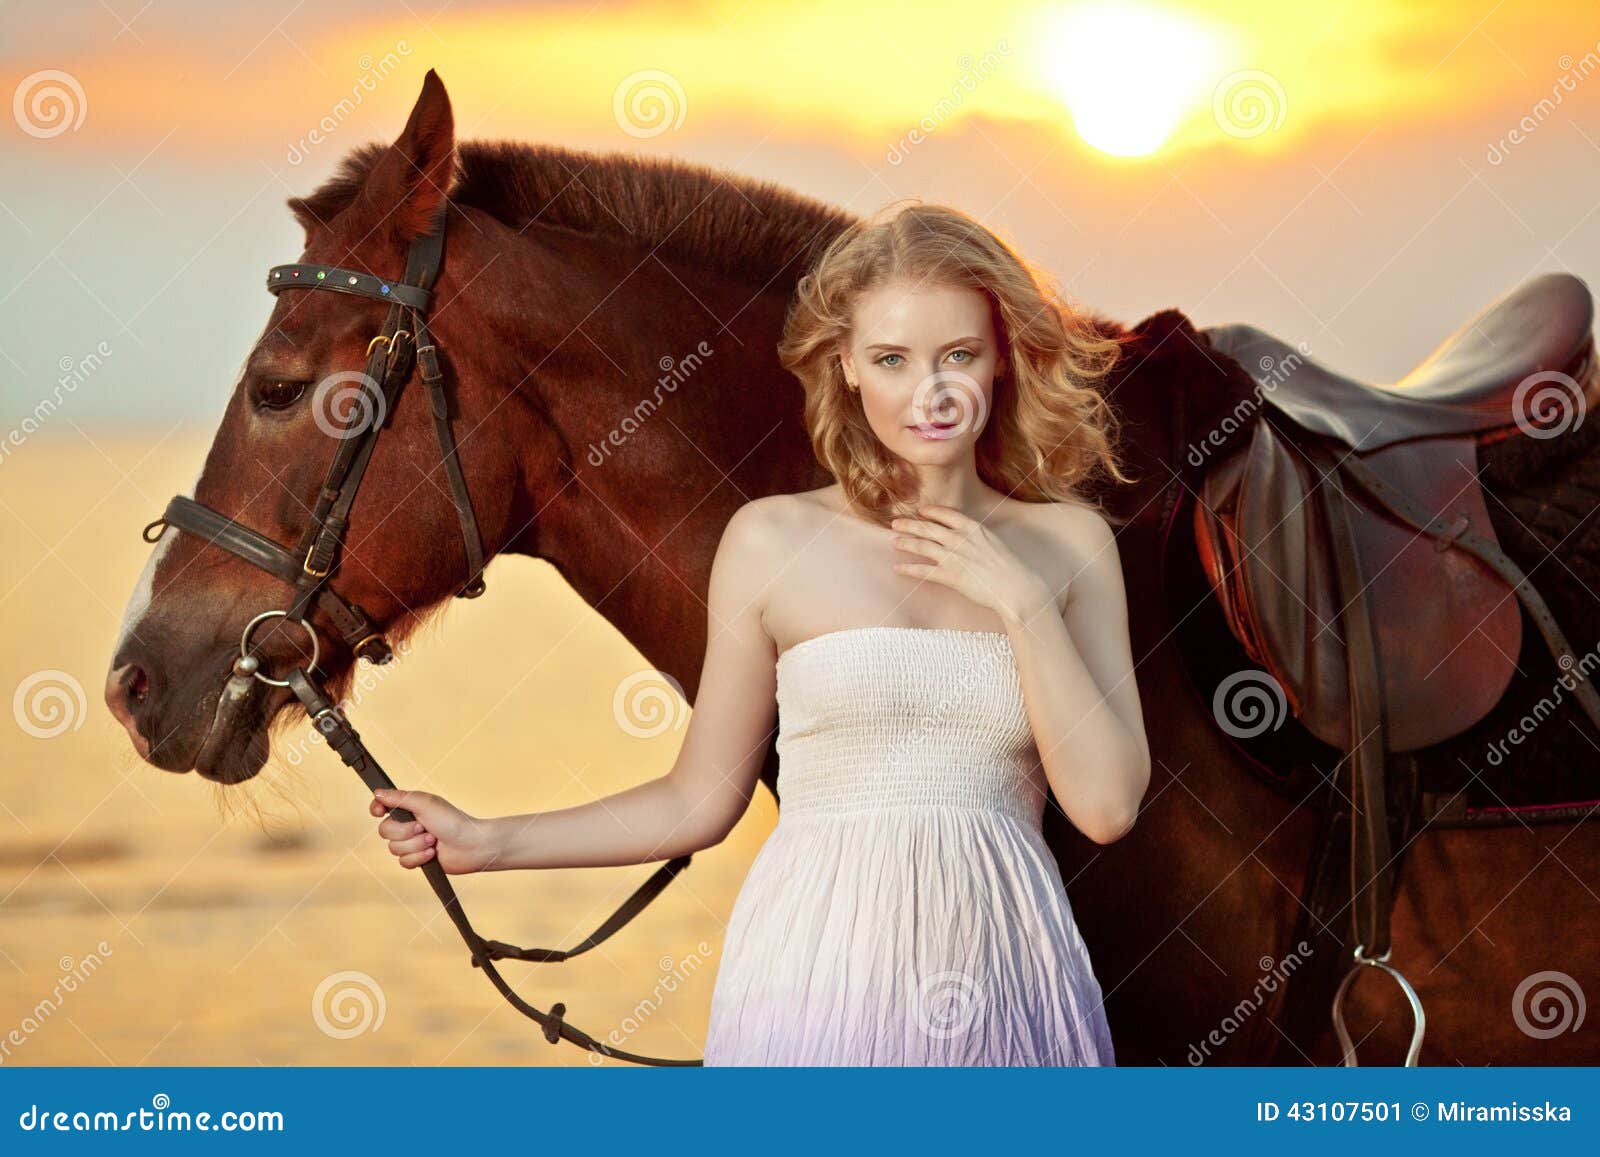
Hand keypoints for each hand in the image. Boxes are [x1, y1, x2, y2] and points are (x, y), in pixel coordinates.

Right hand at [370, 787, 499, 874]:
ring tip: (433, 840)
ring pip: (394, 848)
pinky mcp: (417, 859)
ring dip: (415, 845)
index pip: (382, 806)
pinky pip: (403, 862)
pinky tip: (433, 853)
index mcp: (410, 807)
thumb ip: (399, 798)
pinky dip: (419, 857)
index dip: (377, 809)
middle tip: (424, 827)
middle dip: (405, 831)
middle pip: (385, 831)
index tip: (379, 811)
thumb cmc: (453, 821)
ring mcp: (412, 842)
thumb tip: (377, 793)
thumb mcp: (425, 804)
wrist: (470, 846)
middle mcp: (408, 824)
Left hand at [890, 504, 1056, 624]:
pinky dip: (908, 569)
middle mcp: (961, 539)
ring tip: (893, 542)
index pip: (946, 514)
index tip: (920, 511)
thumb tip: (967, 538)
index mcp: (973, 528)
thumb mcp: (994, 543)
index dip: (930, 511)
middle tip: (895, 523)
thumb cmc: (1009, 568)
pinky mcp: (950, 576)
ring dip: (905, 543)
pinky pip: (923, 571)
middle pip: (928, 528)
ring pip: (922, 546)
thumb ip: (977, 538)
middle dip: (909, 524)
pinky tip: (897, 568)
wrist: (1016, 587)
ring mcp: (954, 557)